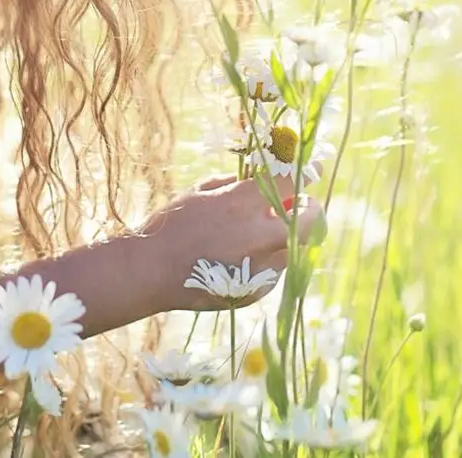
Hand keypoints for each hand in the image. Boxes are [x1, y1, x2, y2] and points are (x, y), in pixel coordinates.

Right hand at [135, 173, 324, 312]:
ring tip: (260, 234)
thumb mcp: (202, 191)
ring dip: (287, 237)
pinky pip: (275, 272)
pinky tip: (241, 258)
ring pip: (295, 248)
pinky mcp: (255, 292)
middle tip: (301, 205)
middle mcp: (256, 237)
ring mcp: (258, 269)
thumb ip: (237, 184)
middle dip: (310, 209)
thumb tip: (264, 178)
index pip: (289, 183)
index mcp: (241, 204)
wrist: (149, 272)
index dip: (304, 173)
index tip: (312, 169)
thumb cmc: (172, 224)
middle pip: (310, 220)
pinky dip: (268, 261)